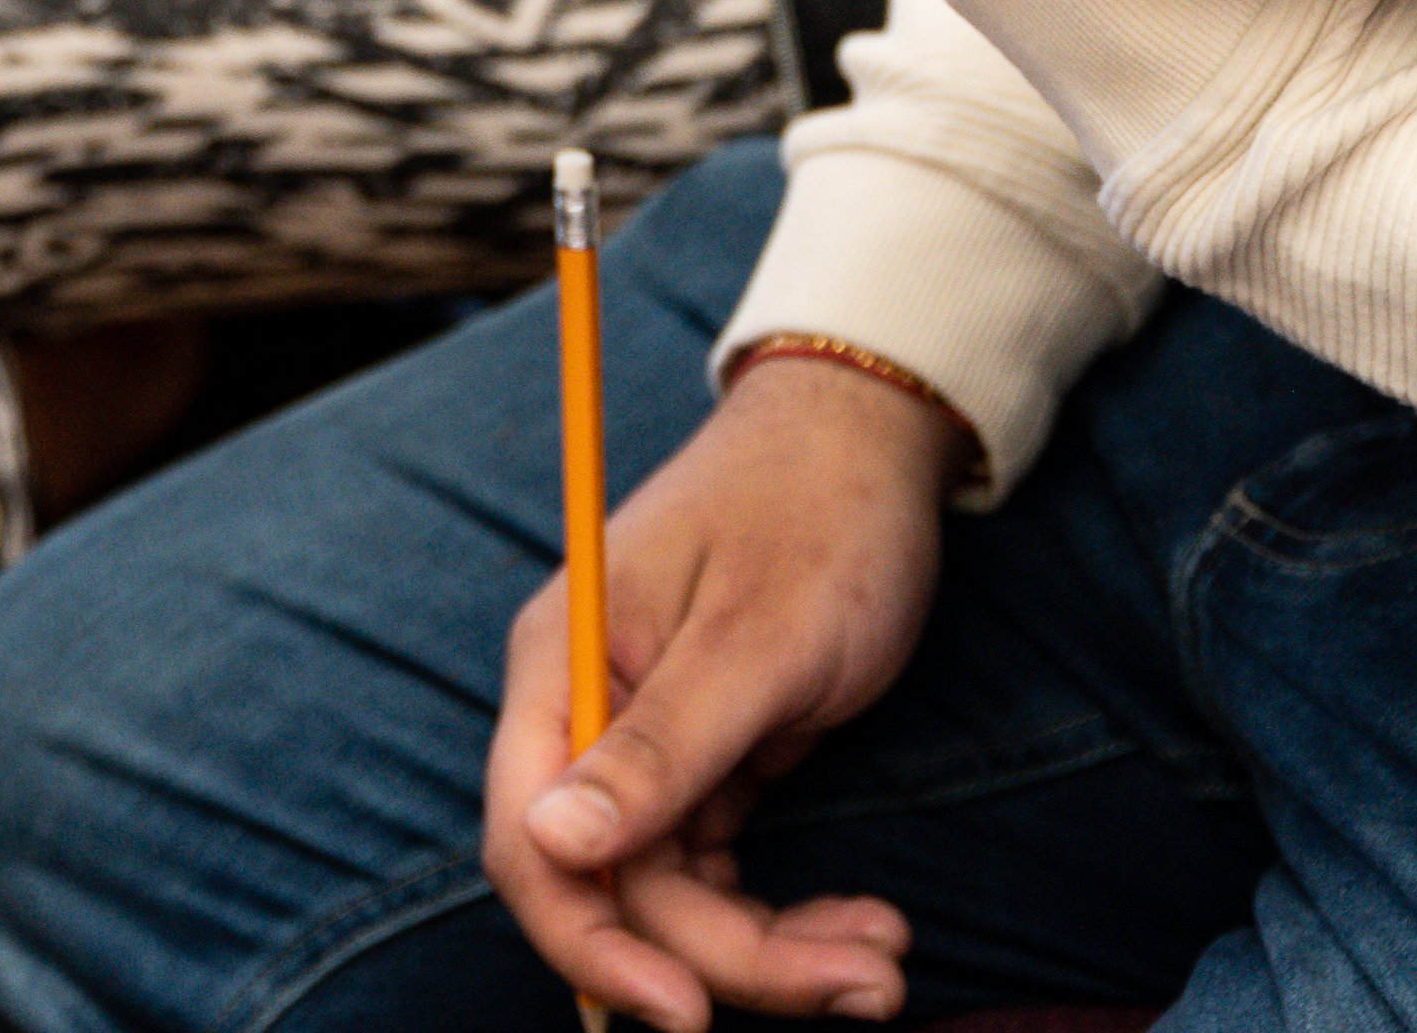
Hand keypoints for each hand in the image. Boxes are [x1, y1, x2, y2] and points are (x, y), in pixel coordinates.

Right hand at [483, 354, 956, 1026]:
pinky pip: (720, 873)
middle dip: (732, 956)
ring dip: (775, 950)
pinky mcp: (705, 761)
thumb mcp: (757, 639)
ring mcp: (644, 741)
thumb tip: (550, 846)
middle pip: (618, 887)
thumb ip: (658, 749)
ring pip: (678, 896)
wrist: (873, 440)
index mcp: (564, 664)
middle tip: (867, 987)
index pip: (531, 840)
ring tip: (885, 966)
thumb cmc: (817, 516)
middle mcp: (585, 711)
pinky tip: (864, 926)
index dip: (592, 939)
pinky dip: (787, 916)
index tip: (689, 1010)